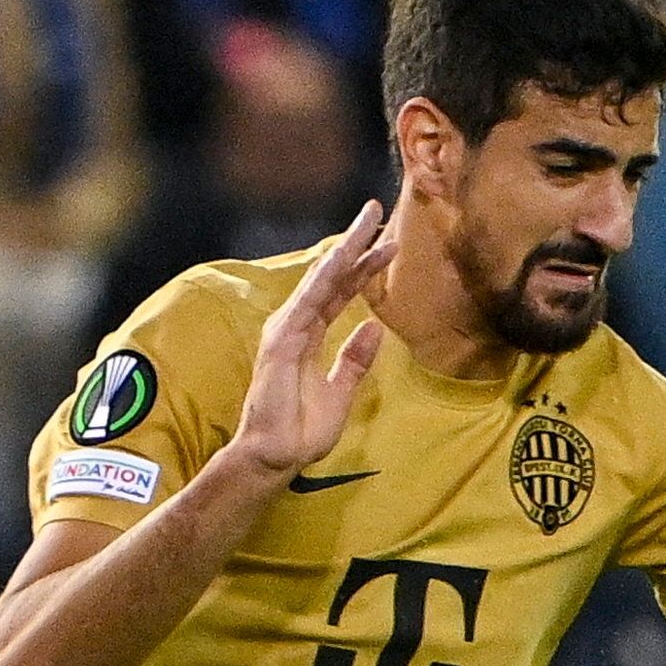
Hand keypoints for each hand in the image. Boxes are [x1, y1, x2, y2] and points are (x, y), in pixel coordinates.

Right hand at [224, 199, 394, 480]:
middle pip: (332, 276)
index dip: (365, 267)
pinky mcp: (282, 340)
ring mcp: (287, 328)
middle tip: (378, 211)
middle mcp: (297, 323)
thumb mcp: (341, 391)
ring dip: (345, 250)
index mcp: (311, 334)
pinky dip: (326, 278)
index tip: (389, 243)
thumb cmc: (302, 429)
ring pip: (321, 279)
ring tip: (368, 222)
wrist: (276, 454)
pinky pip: (309, 302)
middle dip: (356, 243)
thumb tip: (375, 328)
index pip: (342, 291)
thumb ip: (355, 360)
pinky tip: (343, 256)